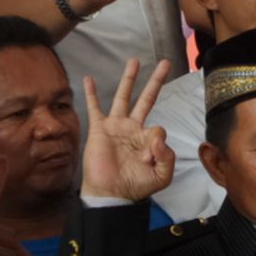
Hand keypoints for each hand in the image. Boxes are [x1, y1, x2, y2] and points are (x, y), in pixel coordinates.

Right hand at [80, 58, 173, 201]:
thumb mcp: (161, 176)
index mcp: (148, 139)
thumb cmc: (136, 186)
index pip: (158, 129)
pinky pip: (94, 108)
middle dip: (155, 81)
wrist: (110, 195)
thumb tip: (158, 134)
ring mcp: (116, 127)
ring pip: (123, 97)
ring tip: (134, 61)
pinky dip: (92, 94)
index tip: (147, 158)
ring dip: (129, 79)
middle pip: (146, 99)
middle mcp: (133, 128)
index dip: (155, 143)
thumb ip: (167, 156)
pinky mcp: (99, 130)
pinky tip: (89, 79)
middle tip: (165, 62)